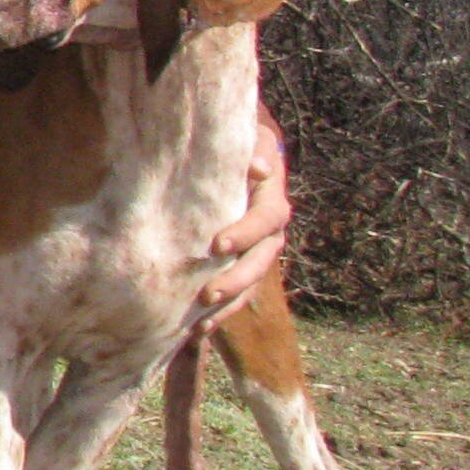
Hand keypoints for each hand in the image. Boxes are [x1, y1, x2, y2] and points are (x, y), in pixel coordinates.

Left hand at [193, 104, 290, 330]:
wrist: (231, 156)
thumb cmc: (234, 145)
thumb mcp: (247, 139)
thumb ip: (254, 149)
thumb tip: (258, 168)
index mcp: (271, 200)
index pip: (266, 220)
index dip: (245, 233)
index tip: (218, 245)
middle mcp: (270, 230)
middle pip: (262, 260)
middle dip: (236, 279)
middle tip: (207, 294)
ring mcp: (258, 251)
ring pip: (252, 283)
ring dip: (229, 303)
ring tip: (201, 321)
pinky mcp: (242, 264)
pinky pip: (239, 294)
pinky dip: (221, 312)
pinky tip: (198, 330)